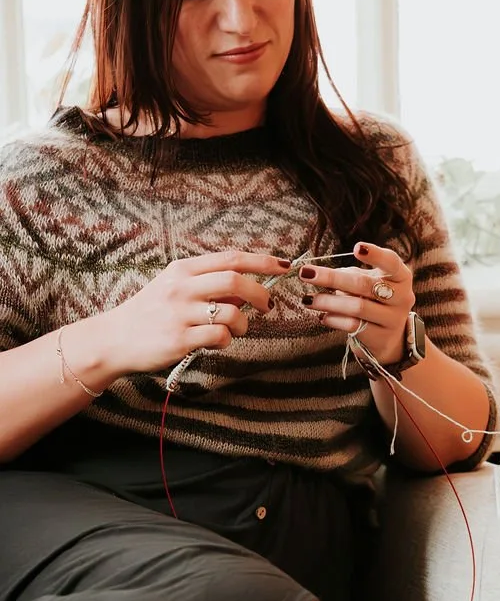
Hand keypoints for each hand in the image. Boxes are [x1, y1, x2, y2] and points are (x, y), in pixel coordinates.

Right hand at [85, 251, 283, 378]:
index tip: (284, 266)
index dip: (262, 261)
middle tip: (267, 306)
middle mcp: (181, 287)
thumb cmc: (150, 313)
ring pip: (232, 313)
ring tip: (233, 329)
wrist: (114, 340)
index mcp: (182, 270)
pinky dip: (227, 340)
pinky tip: (216, 342)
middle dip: (260, 294)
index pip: (230, 258)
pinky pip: (220, 337)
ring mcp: (180, 313)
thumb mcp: (173, 287)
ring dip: (243, 324)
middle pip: (235, 281)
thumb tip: (247, 287)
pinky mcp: (180, 339)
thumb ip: (207, 283)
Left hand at [296, 241, 413, 366]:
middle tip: (306, 273)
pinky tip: (322, 316)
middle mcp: (402, 297)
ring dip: (328, 302)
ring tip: (307, 299)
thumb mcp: (370, 282)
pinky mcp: (381, 337)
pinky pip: (354, 326)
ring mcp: (393, 318)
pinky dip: (334, 319)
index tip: (356, 248)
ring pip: (357, 307)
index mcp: (401, 277)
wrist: (389, 336)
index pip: (391, 262)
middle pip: (364, 285)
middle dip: (332, 278)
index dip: (375, 255)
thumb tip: (318, 273)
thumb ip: (351, 275)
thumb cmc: (375, 300)